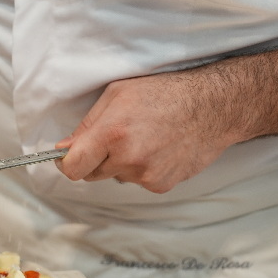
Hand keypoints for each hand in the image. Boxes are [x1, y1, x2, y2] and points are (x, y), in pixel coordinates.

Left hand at [55, 71, 238, 192]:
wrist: (214, 105)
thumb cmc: (165, 92)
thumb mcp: (117, 94)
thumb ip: (86, 125)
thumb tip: (63, 149)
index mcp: (111, 133)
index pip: (73, 167)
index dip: (67, 163)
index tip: (68, 157)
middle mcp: (128, 158)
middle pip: (91, 174)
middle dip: (96, 159)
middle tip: (117, 137)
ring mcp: (146, 174)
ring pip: (116, 177)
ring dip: (122, 163)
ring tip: (145, 138)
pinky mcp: (161, 184)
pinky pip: (138, 181)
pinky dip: (142, 169)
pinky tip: (158, 148)